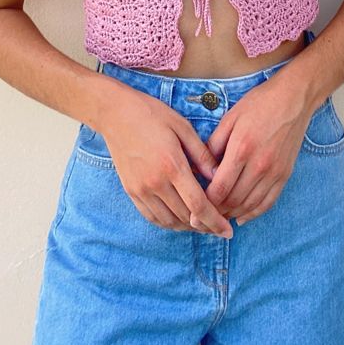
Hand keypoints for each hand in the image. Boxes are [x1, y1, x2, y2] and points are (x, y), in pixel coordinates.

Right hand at [99, 83, 233, 237]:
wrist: (115, 113)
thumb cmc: (151, 114)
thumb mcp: (182, 127)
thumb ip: (201, 154)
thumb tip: (219, 176)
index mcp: (172, 165)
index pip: (198, 205)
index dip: (215, 222)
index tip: (228, 231)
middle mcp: (155, 182)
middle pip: (185, 217)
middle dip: (205, 226)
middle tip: (219, 225)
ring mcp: (141, 189)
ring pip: (169, 221)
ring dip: (187, 227)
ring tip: (202, 223)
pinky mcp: (131, 191)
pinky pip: (152, 217)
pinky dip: (168, 223)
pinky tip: (179, 218)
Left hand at [202, 73, 311, 224]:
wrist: (293, 99)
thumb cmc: (259, 104)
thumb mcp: (230, 118)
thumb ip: (213, 145)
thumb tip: (198, 168)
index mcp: (242, 148)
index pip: (220, 188)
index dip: (205, 202)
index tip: (193, 208)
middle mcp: (259, 165)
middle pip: (234, 200)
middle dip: (216, 212)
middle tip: (202, 217)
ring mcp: (274, 172)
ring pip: (250, 205)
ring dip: (233, 214)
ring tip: (218, 217)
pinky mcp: (285, 175)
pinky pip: (268, 202)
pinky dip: (253, 213)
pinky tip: (241, 217)